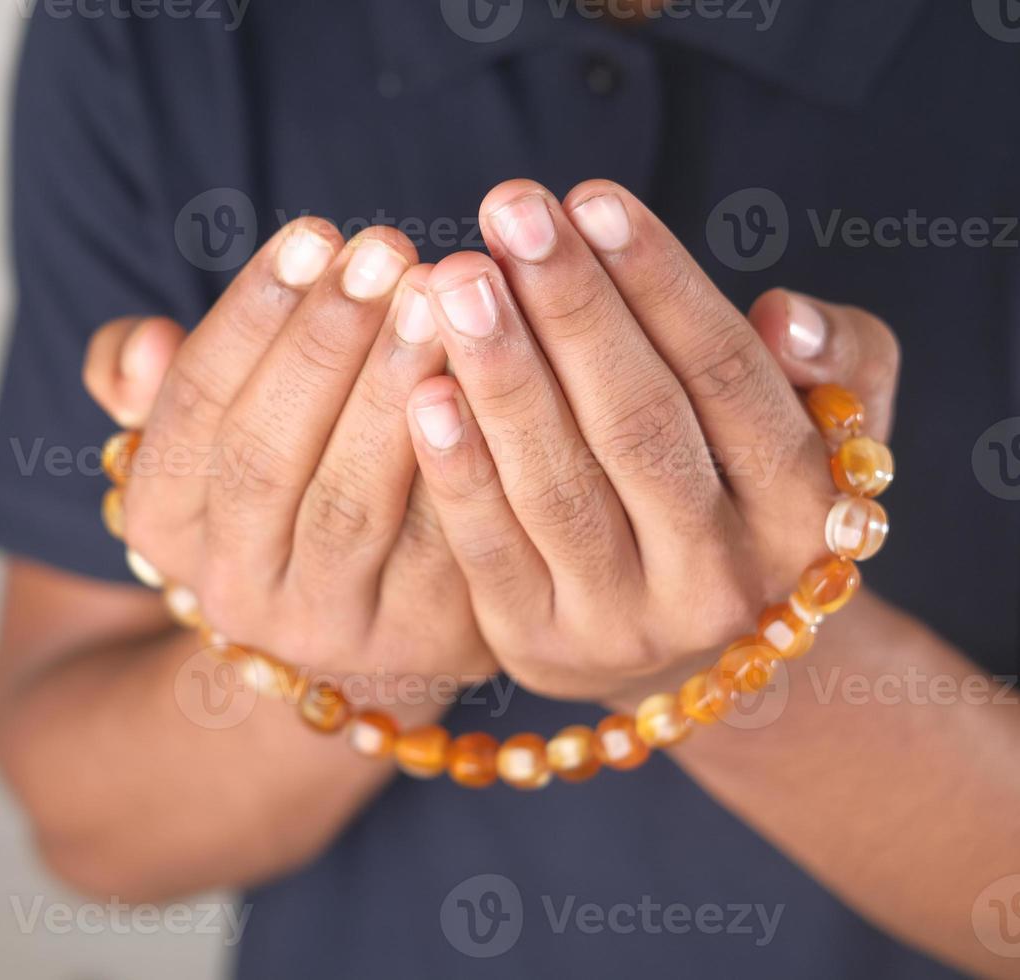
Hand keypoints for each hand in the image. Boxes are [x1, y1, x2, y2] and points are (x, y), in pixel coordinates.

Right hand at [83, 220, 496, 688]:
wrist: (356, 615)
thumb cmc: (278, 477)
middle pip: (264, 457)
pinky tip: (487, 377)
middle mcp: (230, 589)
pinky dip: (461, 459)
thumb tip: (148, 344)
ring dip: (392, 391)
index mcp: (162, 524)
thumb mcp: (197, 429)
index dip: (251, 317)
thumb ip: (146, 377)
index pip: (194, 407)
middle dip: (326, 344)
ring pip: (349, 503)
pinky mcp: (417, 637)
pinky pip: (439, 543)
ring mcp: (324, 625)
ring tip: (439, 296)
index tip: (314, 235)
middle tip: (385, 249)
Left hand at [405, 178, 899, 700]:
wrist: (686, 644)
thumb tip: (784, 317)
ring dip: (503, 376)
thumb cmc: (741, 491)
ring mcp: (626, 621)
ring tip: (454, 282)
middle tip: (510, 211)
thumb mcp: (823, 428)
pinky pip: (491, 553)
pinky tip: (423, 391)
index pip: (728, 378)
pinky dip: (458, 471)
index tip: (592, 198)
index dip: (659, 284)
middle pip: (639, 425)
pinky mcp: (540, 642)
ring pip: (560, 487)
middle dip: (569, 309)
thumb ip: (839, 362)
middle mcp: (721, 576)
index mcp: (804, 510)